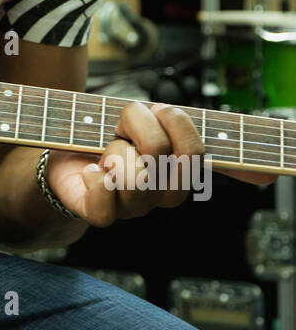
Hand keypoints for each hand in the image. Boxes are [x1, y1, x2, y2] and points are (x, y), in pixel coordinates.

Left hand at [45, 101, 273, 226]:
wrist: (66, 154)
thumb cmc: (112, 137)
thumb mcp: (149, 122)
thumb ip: (187, 130)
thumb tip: (263, 165)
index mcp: (181, 170)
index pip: (202, 157)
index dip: (212, 148)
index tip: (229, 141)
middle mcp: (162, 193)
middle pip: (164, 154)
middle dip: (140, 123)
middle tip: (128, 116)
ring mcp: (133, 207)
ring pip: (132, 173)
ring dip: (111, 148)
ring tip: (105, 148)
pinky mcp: (100, 213)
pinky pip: (105, 203)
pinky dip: (94, 180)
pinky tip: (91, 170)